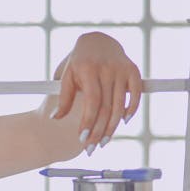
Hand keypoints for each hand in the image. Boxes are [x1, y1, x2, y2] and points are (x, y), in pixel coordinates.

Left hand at [50, 32, 142, 154]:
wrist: (97, 42)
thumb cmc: (78, 63)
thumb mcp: (67, 76)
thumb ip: (63, 98)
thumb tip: (54, 118)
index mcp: (88, 70)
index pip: (92, 101)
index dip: (88, 121)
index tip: (82, 138)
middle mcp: (107, 70)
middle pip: (106, 107)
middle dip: (99, 130)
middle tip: (92, 148)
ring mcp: (122, 70)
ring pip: (120, 105)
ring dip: (113, 127)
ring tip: (104, 142)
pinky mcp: (133, 71)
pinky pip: (136, 94)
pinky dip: (131, 109)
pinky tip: (123, 122)